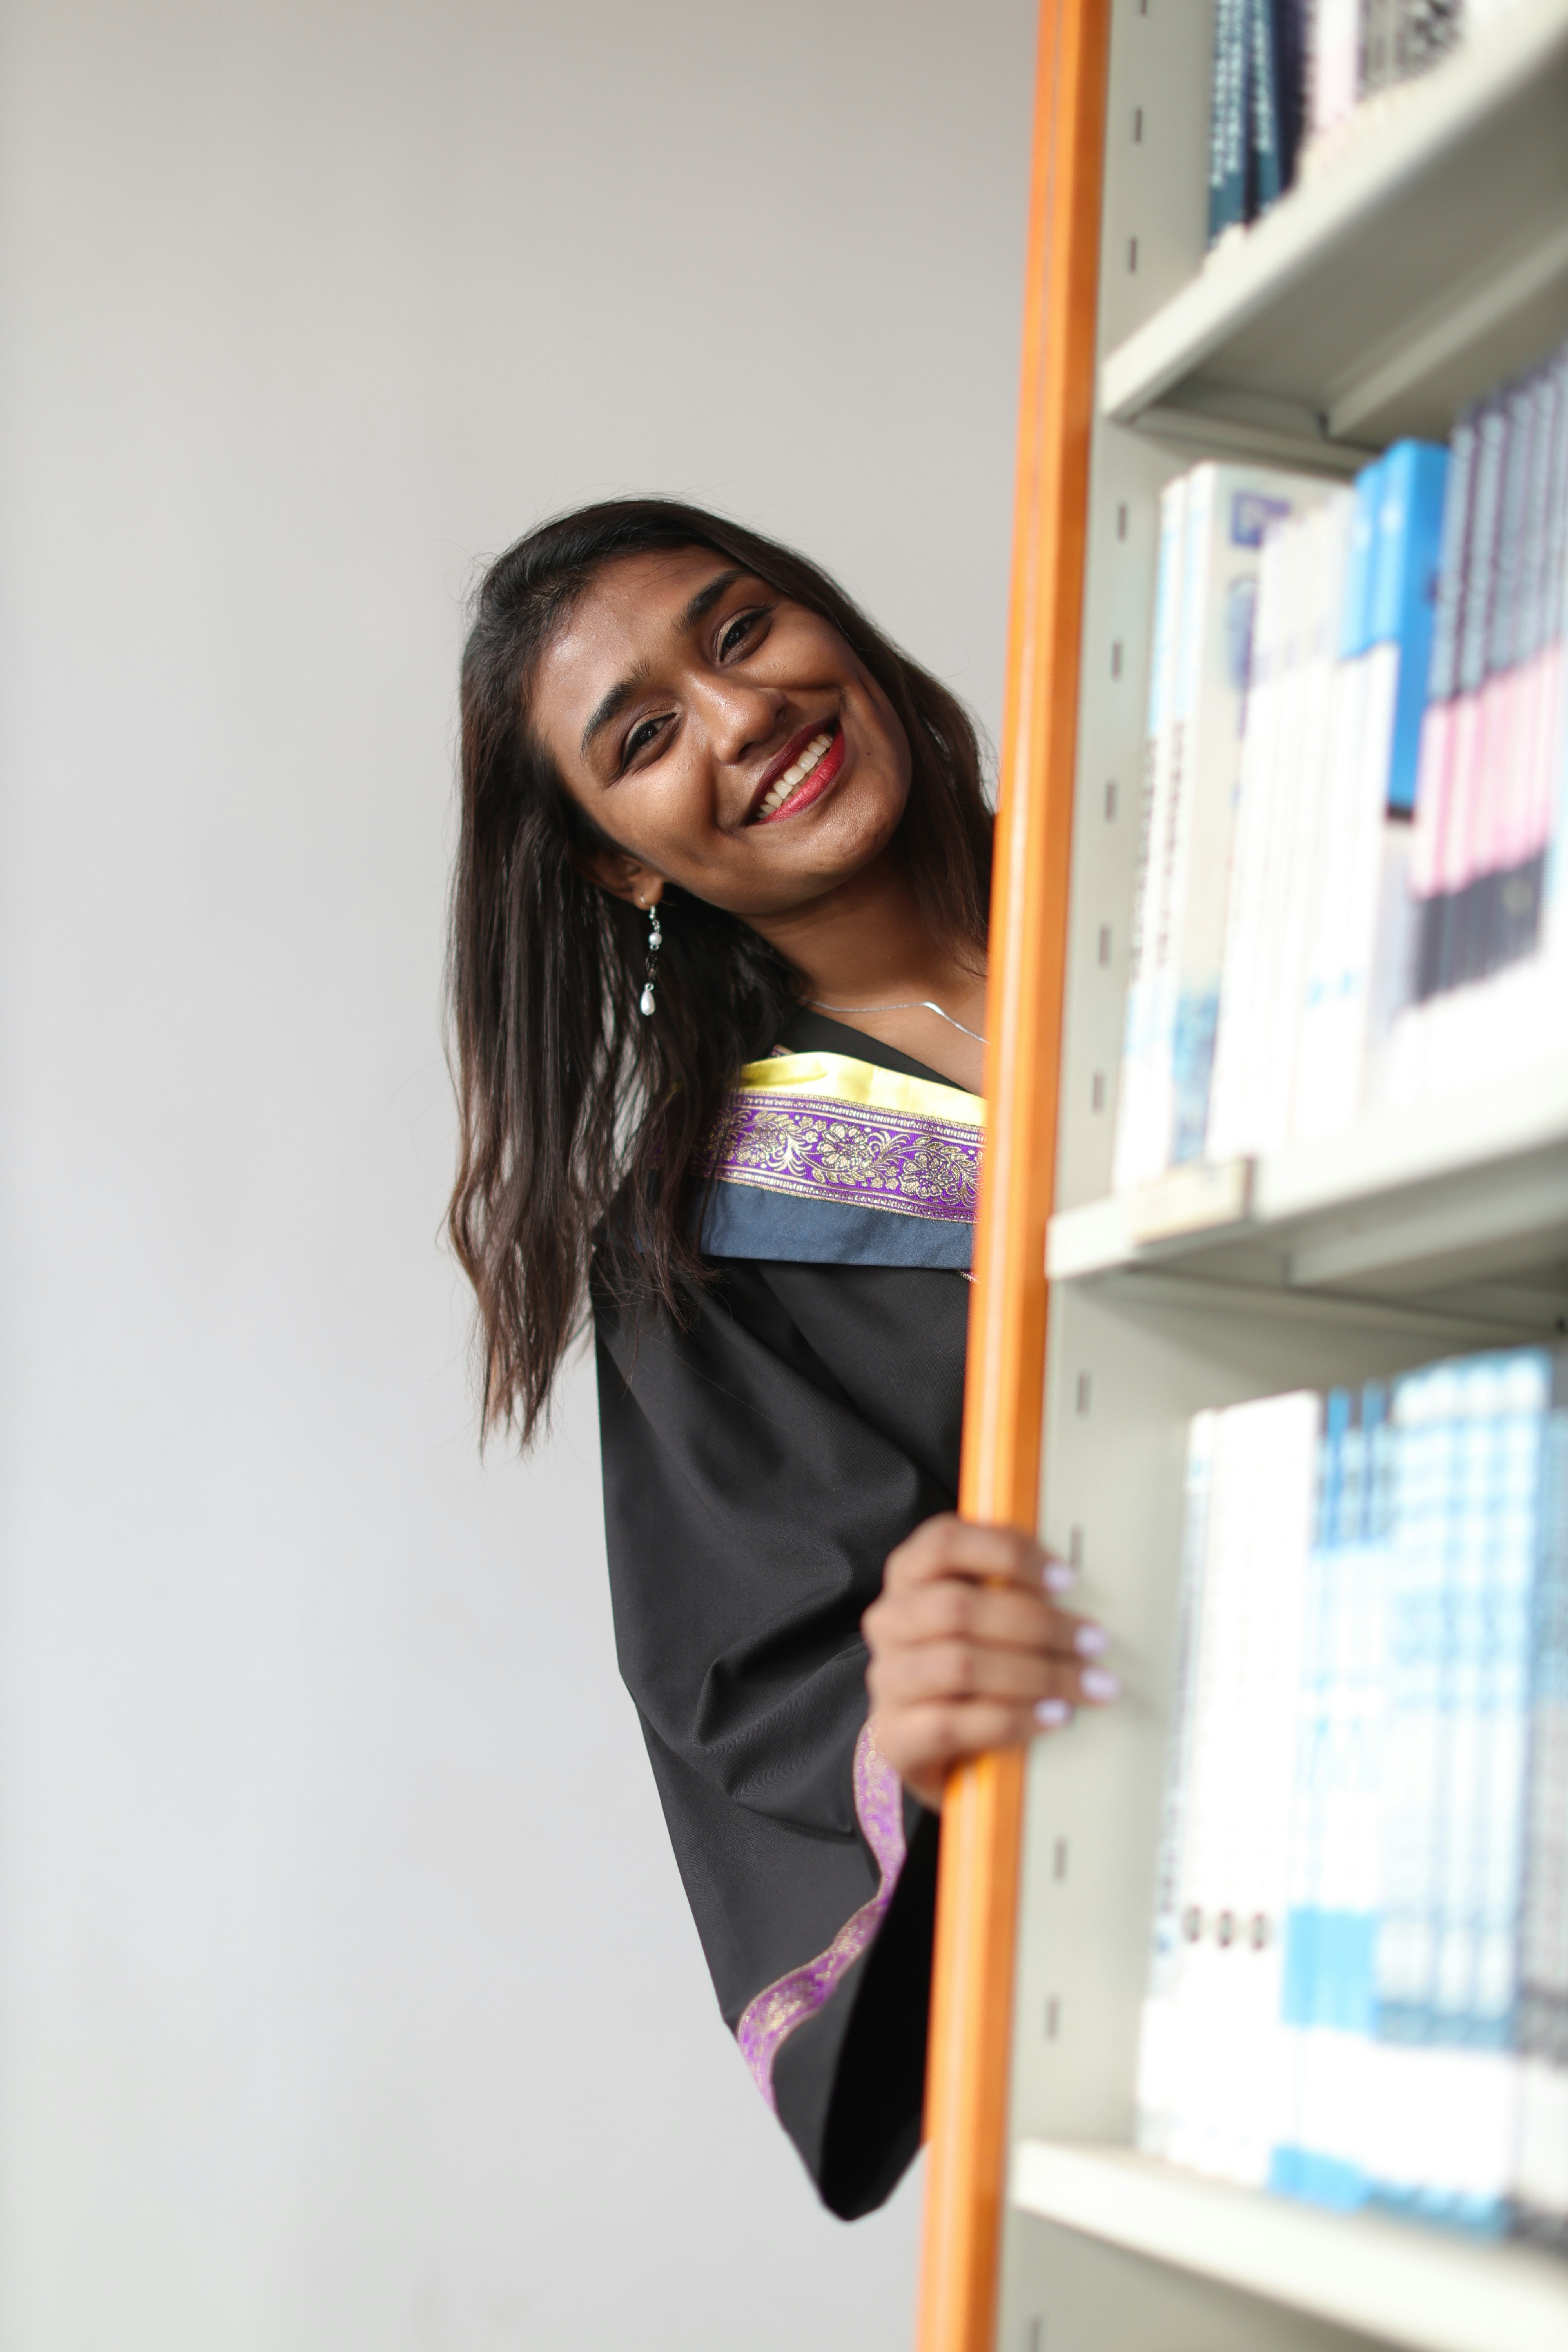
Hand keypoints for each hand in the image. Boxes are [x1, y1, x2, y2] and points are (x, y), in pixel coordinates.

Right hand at [862, 1513, 1117, 1809]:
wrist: (927, 1738)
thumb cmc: (970, 1662)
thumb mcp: (984, 1613)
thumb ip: (1013, 1587)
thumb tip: (1075, 1583)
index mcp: (910, 1575)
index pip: (944, 1542)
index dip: (1007, 1553)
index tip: (1065, 1578)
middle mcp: (890, 1621)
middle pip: (957, 1607)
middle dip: (1037, 1624)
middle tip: (1094, 1642)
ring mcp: (889, 1679)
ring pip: (959, 1665)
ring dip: (1036, 1675)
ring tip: (1086, 1686)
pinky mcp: (896, 1735)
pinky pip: (953, 1724)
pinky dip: (1013, 1720)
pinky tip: (1054, 1717)